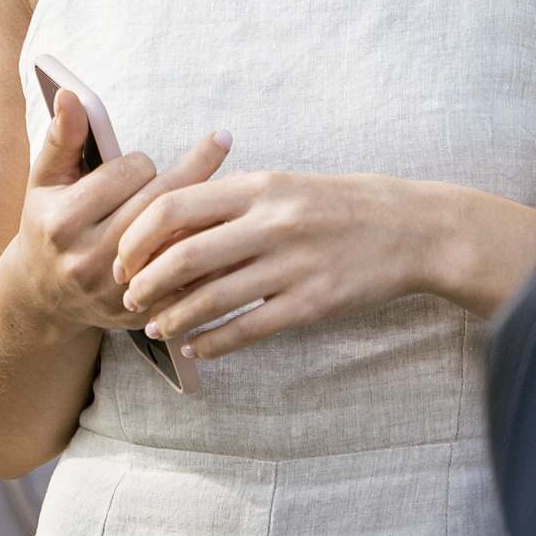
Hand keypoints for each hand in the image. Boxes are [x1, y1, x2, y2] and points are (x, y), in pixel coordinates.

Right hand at [0, 90, 231, 340]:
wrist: (43, 295)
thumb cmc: (48, 222)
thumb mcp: (45, 180)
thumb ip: (61, 137)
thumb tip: (71, 94)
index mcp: (63, 222)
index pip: (126, 175)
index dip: (142, 161)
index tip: (145, 162)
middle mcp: (88, 260)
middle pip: (159, 205)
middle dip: (188, 173)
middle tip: (220, 142)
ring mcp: (116, 292)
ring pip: (180, 241)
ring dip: (210, 210)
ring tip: (242, 179)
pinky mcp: (140, 314)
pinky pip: (189, 279)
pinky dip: (212, 254)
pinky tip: (230, 229)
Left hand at [115, 172, 477, 361]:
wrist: (413, 229)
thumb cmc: (339, 205)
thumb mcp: (282, 185)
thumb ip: (229, 202)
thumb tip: (166, 223)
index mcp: (259, 187)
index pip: (175, 207)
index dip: (138, 236)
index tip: (123, 257)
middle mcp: (273, 222)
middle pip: (186, 255)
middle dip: (146, 281)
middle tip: (129, 298)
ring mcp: (295, 265)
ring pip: (213, 298)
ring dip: (174, 317)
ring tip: (155, 327)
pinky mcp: (315, 303)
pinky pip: (251, 328)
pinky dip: (215, 343)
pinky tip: (197, 350)